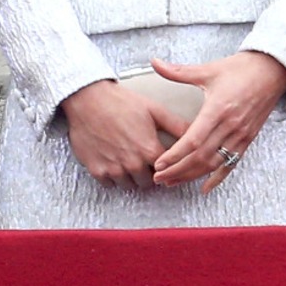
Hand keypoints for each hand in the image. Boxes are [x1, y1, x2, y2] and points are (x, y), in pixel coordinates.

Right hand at [61, 79, 189, 190]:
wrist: (89, 100)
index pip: (166, 171)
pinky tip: (116, 161)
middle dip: (150, 173)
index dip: (168, 166)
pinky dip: (114, 176)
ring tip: (131, 160)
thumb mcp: (154, 109)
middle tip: (147, 161)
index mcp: (148, 149)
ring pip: (129, 185)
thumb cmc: (121, 102)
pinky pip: (110, 184)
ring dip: (132, 176)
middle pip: (148, 182)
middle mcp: (131, 163)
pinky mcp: (96, 171)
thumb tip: (196, 132)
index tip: (166, 161)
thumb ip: (176, 125)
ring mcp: (113, 169)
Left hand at [151, 51, 285, 192]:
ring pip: (214, 164)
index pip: (193, 140)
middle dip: (177, 170)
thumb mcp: (209, 69)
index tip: (158, 164)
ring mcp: (240, 134)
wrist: (273, 70)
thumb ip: (179, 71)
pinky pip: (231, 164)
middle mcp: (230, 125)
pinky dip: (217, 178)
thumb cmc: (241, 68)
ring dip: (192, 176)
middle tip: (158, 178)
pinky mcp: (248, 139)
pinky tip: (204, 187)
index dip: (175, 155)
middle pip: (201, 156)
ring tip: (172, 182)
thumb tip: (154, 62)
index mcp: (218, 108)